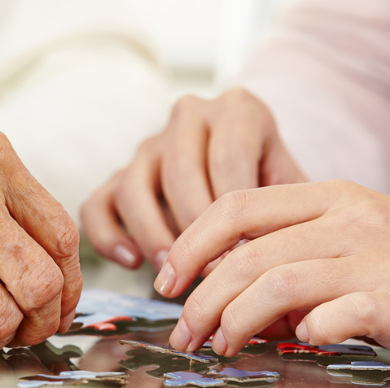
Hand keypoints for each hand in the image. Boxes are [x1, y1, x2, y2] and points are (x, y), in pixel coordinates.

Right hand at [80, 88, 304, 270]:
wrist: (245, 168)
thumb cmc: (272, 184)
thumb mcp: (293, 184)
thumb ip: (291, 208)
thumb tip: (281, 257)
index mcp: (237, 110)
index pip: (228, 161)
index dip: (234, 219)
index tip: (243, 260)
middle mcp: (188, 118)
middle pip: (180, 174)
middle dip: (195, 231)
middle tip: (211, 274)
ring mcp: (147, 146)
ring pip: (134, 187)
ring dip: (153, 236)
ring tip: (173, 273)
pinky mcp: (116, 177)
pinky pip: (96, 206)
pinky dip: (108, 237)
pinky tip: (132, 262)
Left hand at [156, 180, 389, 356]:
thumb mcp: (352, 236)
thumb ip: (291, 252)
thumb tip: (228, 291)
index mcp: (328, 197)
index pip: (236, 207)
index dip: (190, 244)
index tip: (167, 280)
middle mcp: (346, 220)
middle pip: (246, 255)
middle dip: (200, 299)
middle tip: (183, 333)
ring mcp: (373, 259)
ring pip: (277, 284)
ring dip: (235, 321)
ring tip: (220, 346)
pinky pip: (334, 315)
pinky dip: (304, 331)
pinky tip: (296, 342)